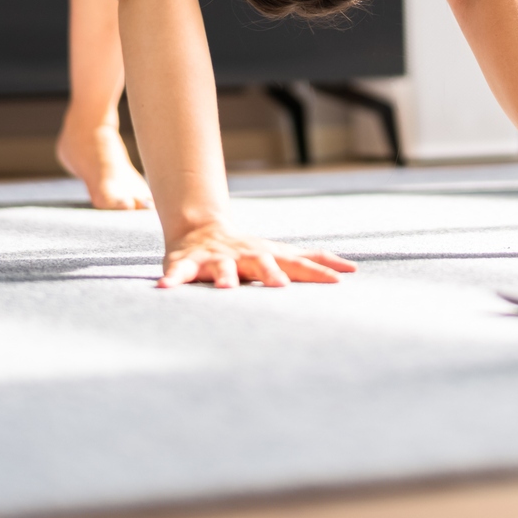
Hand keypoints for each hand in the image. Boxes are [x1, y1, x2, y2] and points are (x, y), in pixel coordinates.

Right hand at [159, 221, 357, 288]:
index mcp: (267, 256)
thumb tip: (352, 268)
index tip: (339, 281)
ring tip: (226, 289)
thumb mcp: (281, 253)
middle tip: (281, 286)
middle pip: (260, 262)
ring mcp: (215, 259)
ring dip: (224, 277)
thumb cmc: (248, 251)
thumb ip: (311, 262)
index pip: (298, 263)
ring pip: (220, 268)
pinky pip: (178, 272)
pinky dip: (172, 279)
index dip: (317, 272)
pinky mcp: (187, 262)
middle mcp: (244, 255)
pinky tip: (164, 289)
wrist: (199, 227)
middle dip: (270, 273)